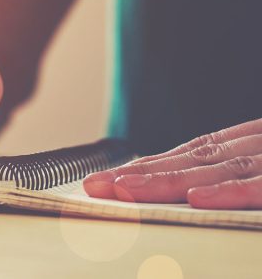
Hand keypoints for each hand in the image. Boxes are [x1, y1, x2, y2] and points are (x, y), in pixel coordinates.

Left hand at [83, 118, 261, 208]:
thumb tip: (193, 190)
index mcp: (251, 142)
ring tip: (124, 189)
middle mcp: (257, 145)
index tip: (108, 179)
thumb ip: (239, 171)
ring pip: (217, 168)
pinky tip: (195, 199)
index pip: (192, 154)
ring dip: (168, 180)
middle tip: (96, 185)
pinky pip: (260, 185)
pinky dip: (228, 191)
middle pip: (192, 160)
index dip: (148, 166)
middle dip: (140, 173)